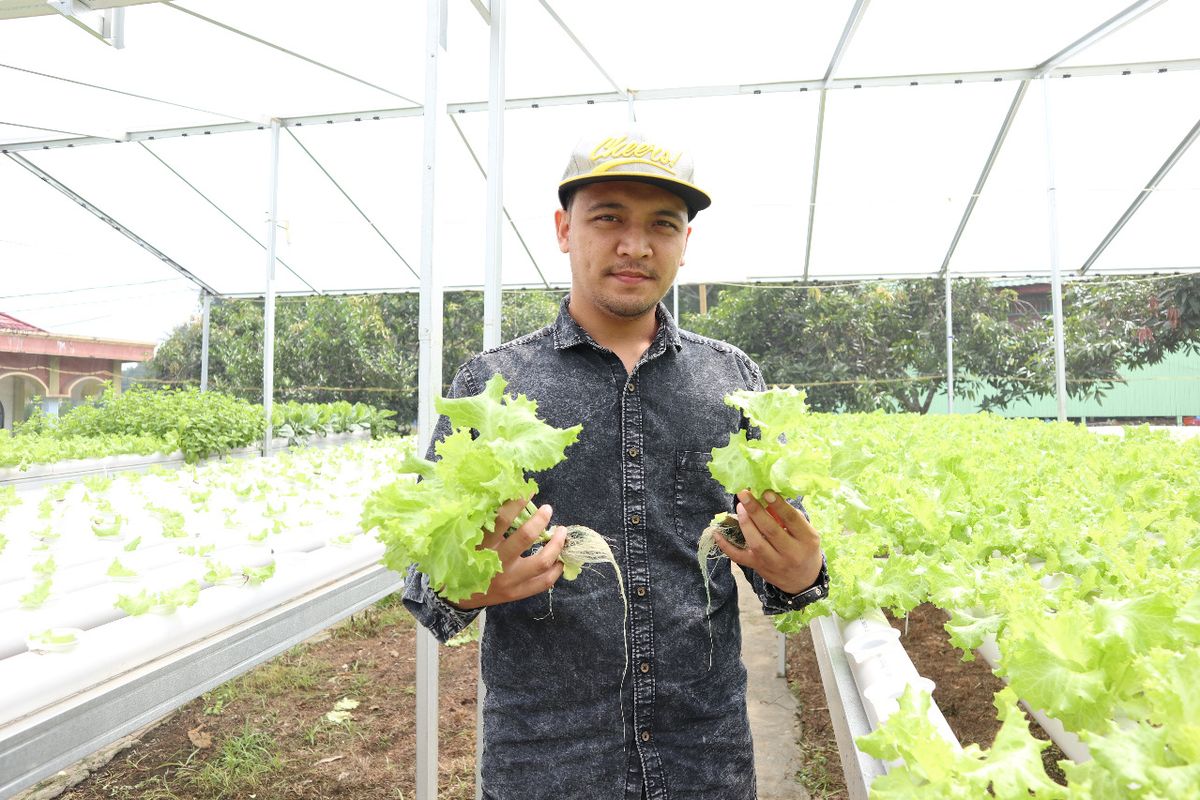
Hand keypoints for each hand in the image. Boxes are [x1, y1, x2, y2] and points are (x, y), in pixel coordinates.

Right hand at [446, 496, 565, 610]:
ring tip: (562, 533)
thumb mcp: (471, 541)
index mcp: (482, 546)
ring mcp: (509, 581)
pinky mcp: (517, 594)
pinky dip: (556, 570)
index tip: (528, 490)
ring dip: (556, 545)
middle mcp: (497, 563)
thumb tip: (510, 498)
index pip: (502, 519)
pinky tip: (560, 560)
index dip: (517, 503)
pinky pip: (543, 583)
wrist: (459, 596)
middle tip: (548, 509)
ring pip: (541, 562)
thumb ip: (487, 524)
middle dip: (540, 521)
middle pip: (525, 538)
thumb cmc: (466, 560)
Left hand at [715, 490, 822, 594]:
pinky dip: (726, 546)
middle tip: (744, 495)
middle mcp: (791, 553)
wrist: (803, 581)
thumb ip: (789, 516)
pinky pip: (739, 557)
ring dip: (745, 524)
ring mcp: (774, 563)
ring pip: (756, 543)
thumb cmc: (804, 549)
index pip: (792, 520)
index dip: (778, 505)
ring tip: (740, 508)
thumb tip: (767, 497)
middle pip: (771, 530)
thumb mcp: (806, 532)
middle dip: (755, 511)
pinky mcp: (759, 568)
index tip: (766, 492)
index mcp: (807, 540)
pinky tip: (717, 533)